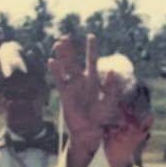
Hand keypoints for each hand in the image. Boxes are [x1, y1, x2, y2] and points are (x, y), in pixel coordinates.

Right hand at [48, 34, 122, 153]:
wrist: (89, 131)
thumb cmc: (101, 117)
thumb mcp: (110, 102)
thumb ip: (112, 88)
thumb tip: (113, 71)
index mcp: (93, 80)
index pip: (92, 60)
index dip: (91, 49)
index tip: (91, 36)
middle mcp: (81, 80)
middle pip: (74, 61)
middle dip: (70, 49)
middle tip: (65, 37)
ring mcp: (72, 86)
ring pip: (65, 68)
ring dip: (62, 56)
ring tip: (58, 44)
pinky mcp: (65, 94)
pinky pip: (59, 80)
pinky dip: (56, 71)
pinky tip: (51, 61)